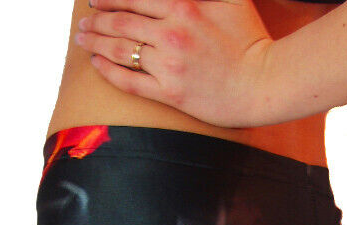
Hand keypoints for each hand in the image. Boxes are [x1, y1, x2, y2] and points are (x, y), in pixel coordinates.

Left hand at [74, 0, 273, 127]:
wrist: (264, 83)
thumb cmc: (249, 38)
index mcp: (184, 4)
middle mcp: (171, 32)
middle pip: (121, 22)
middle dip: (96, 20)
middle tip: (83, 21)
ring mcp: (169, 64)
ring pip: (120, 50)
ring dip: (95, 43)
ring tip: (82, 39)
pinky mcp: (170, 93)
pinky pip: (129, 81)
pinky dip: (108, 71)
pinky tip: (97, 64)